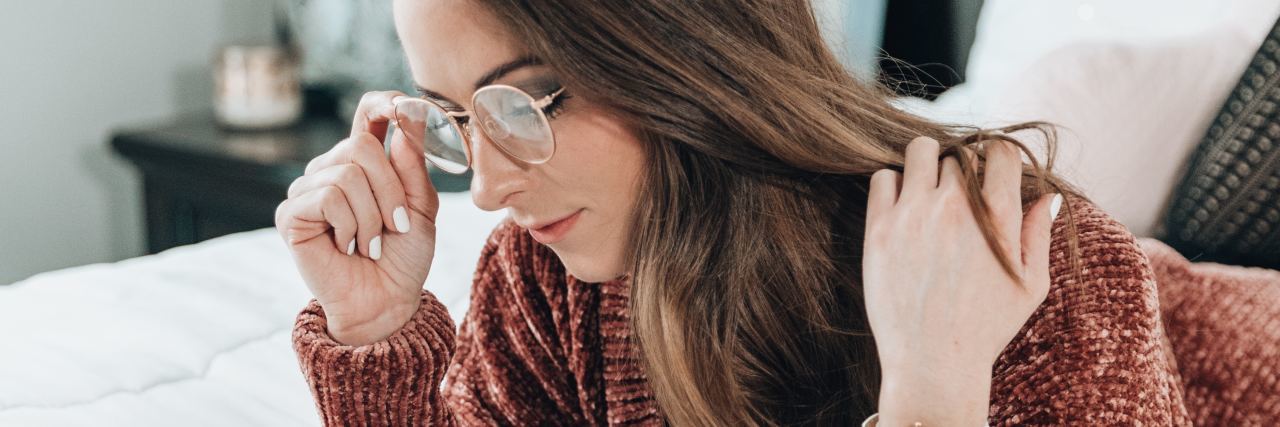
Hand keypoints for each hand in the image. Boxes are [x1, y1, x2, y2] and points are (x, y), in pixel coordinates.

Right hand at [275, 91, 440, 345]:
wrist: (386, 302)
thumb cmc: (403, 256)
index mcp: (365, 162)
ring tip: (372, 243)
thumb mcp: (420, 207)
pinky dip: (350, 225)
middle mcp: (331, 168)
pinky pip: (328, 196)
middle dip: (390, 190)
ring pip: (346, 173)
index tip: (405, 106)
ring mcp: (308, 189)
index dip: (383, 103)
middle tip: (395, 226)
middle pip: (360, 145)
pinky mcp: (292, 213)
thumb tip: (404, 121)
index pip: (367, 114)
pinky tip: (348, 246)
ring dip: (372, 216)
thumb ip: (412, 166)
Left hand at [862, 137, 1060, 425]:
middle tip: (957, 195)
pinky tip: (901, 207)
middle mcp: (956, 208)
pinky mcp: (879, 229)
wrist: (933, 362)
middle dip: (961, 168)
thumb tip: (1047, 196)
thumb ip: (1038, 235)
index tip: (989, 176)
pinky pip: (882, 178)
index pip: (999, 151)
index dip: (996, 160)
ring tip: (927, 190)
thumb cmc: (986, 328)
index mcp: (998, 217)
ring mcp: (914, 215)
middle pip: (958, 152)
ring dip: (926, 164)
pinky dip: (893, 184)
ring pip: (919, 151)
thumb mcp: (1030, 286)